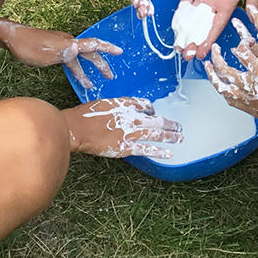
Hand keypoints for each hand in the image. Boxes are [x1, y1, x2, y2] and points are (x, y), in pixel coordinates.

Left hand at [0, 21, 121, 89]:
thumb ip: (64, 53)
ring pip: (78, 58)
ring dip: (86, 70)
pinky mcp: (53, 48)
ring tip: (90, 83)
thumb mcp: (47, 54)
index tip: (119, 52)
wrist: (12, 38)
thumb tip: (78, 50)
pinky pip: (70, 59)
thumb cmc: (29, 47)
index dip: (107, 48)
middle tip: (110, 76)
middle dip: (100, 64)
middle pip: (89, 53)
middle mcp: (68, 42)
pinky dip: (76, 68)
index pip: (92, 44)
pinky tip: (73, 74)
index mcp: (69, 43)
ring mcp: (61, 44)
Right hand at [64, 97, 182, 158]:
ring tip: (180, 137)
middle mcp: (132, 117)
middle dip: (169, 124)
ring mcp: (130, 132)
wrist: (77, 127)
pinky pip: (147, 149)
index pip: (145, 105)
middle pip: (156, 120)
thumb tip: (125, 110)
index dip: (152, 110)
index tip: (154, 113)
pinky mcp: (126, 147)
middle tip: (179, 126)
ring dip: (171, 136)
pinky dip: (159, 151)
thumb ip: (117, 106)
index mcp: (126, 104)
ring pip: (156, 134)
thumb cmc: (86, 115)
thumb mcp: (103, 103)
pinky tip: (169, 153)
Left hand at [177, 0, 257, 57]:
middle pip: (202, 25)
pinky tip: (175, 24)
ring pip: (192, 15)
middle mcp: (215, 1)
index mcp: (229, 3)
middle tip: (186, 54)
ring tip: (179, 44)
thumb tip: (256, 19)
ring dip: (186, 30)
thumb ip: (253, 0)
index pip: (217, 27)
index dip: (209, 41)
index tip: (202, 54)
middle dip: (195, 40)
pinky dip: (180, 11)